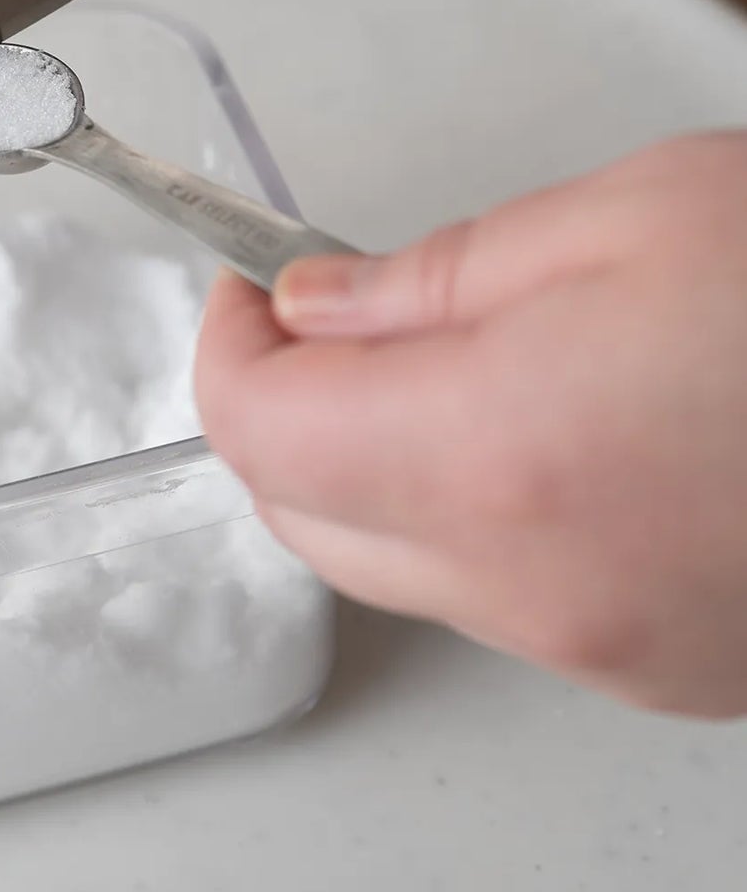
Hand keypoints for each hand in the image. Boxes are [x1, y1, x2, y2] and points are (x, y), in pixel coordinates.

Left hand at [194, 132, 746, 717]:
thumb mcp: (620, 217)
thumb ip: (430, 279)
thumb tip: (311, 309)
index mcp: (498, 456)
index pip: (260, 436)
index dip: (227, 354)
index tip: (248, 293)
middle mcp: (534, 588)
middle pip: (308, 521)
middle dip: (284, 416)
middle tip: (322, 320)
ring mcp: (602, 650)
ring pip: (401, 570)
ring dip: (375, 471)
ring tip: (448, 364)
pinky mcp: (664, 674)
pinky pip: (503, 605)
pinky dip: (475, 522)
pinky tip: (543, 436)